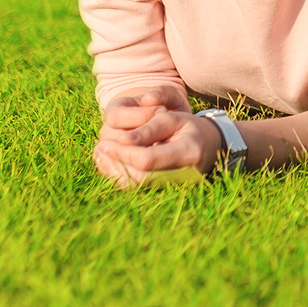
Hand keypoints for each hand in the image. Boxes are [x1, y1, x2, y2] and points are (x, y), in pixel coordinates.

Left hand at [93, 85, 220, 187]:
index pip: (147, 159)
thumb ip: (148, 128)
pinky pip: (137, 187)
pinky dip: (119, 176)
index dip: (124, 153)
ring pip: (136, 186)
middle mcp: (183, 174)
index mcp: (188, 152)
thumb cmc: (189, 127)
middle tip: (100, 147)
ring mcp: (174, 185)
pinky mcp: (163, 188)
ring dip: (114, 171)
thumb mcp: (173, 117)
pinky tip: (108, 162)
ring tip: (100, 154)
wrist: (207, 146)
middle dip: (116, 162)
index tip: (106, 142)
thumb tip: (121, 140)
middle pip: (140, 176)